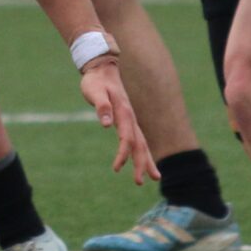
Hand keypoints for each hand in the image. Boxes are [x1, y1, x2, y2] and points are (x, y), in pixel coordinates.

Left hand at [79, 59, 155, 184]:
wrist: (102, 68)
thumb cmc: (96, 81)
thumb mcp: (95, 92)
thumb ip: (101, 107)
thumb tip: (106, 125)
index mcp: (123, 113)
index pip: (127, 138)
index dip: (123, 154)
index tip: (117, 168)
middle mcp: (130, 118)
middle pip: (140, 144)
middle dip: (142, 164)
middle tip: (141, 182)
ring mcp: (130, 120)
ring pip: (142, 143)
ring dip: (147, 160)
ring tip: (155, 178)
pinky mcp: (127, 121)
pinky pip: (137, 140)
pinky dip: (142, 152)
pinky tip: (144, 162)